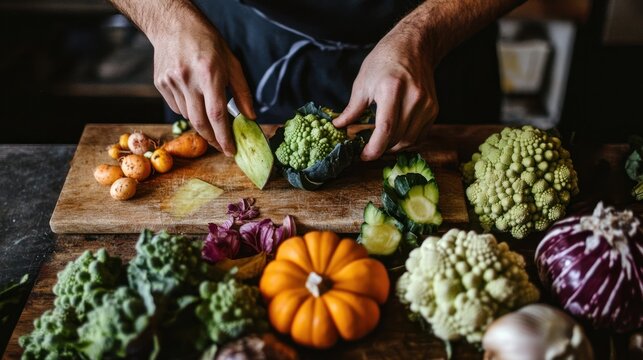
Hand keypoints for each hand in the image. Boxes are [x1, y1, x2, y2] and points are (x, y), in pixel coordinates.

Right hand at [152, 17, 254, 155]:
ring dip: (201, 121)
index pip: (217, 115)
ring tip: (208, 112)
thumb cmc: (208, 42)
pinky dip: (188, 110)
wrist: (174, 24)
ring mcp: (171, 82)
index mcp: (209, 74)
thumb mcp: (232, 63)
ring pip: (188, 116)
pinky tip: (193, 97)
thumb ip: (242, 92)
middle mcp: (188, 79)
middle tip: (221, 146)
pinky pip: (176, 107)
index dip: (224, 137)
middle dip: (212, 139)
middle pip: (200, 122)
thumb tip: (250, 117)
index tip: (230, 151)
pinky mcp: (160, 84)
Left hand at [333, 26, 437, 160]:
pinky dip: (406, 140)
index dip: (374, 148)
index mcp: (392, 89)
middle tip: (367, 147)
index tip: (363, 156)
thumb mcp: (362, 82)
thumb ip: (352, 109)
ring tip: (381, 140)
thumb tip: (338, 126)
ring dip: (393, 146)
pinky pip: (419, 135)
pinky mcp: (434, 109)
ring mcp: (427, 104)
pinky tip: (395, 134)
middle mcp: (414, 97)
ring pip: (409, 140)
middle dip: (380, 147)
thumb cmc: (384, 60)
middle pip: (397, 137)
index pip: (386, 128)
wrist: (414, 46)